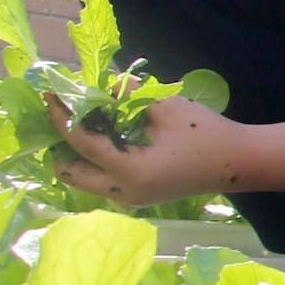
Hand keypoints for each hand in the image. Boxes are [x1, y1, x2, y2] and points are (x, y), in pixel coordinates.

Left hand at [49, 93, 269, 210]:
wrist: (235, 163)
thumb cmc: (204, 133)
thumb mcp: (164, 107)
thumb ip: (126, 96)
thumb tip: (97, 85)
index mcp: (130, 170)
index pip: (81, 143)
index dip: (61, 116)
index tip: (49, 94)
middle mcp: (123, 192)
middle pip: (71, 173)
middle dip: (58, 144)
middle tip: (57, 114)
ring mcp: (129, 199)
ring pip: (83, 180)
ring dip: (73, 154)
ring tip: (74, 123)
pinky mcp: (136, 197)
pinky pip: (100, 181)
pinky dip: (91, 161)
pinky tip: (97, 137)